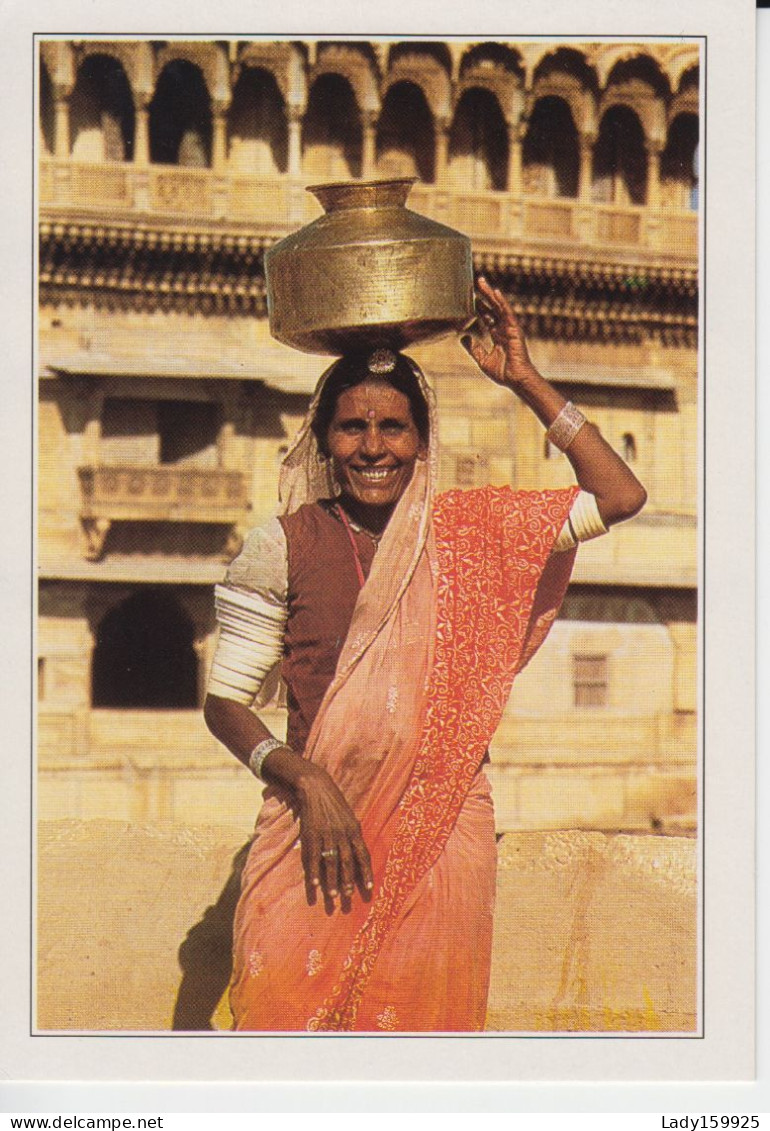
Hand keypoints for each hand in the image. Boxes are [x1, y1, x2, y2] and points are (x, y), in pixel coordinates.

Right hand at [295, 762, 373, 907]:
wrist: (316, 788)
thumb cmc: (334, 804)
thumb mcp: (349, 817)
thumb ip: (353, 835)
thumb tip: (359, 855)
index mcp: (354, 829)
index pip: (363, 855)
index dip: (366, 873)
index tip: (368, 889)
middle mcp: (342, 833)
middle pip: (347, 861)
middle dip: (348, 881)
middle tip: (348, 898)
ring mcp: (326, 834)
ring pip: (331, 862)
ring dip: (331, 880)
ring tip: (333, 896)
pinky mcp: (311, 834)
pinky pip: (313, 856)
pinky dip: (314, 871)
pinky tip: (314, 883)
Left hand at [461, 276, 537, 390]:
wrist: (515, 380)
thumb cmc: (503, 372)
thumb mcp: (483, 359)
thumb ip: (474, 348)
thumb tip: (463, 338)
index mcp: (497, 335)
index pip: (487, 316)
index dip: (479, 307)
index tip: (469, 297)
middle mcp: (503, 329)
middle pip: (492, 308)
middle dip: (484, 295)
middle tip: (475, 282)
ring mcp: (509, 328)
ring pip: (498, 307)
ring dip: (490, 294)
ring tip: (481, 283)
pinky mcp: (515, 329)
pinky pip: (507, 313)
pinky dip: (502, 302)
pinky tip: (495, 292)